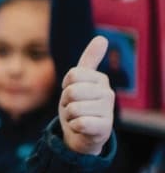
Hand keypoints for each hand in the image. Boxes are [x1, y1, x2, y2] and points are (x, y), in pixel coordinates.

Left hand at [59, 36, 114, 156]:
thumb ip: (89, 60)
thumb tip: (102, 37)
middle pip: (71, 91)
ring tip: (78, 118)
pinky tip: (81, 128)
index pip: (72, 75)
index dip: (66, 86)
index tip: (72, 94)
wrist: (83, 135)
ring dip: (69, 116)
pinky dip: (74, 127)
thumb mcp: (80, 81)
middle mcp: (108, 93)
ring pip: (73, 108)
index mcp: (101, 79)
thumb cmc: (79, 105)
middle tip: (74, 108)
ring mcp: (108, 111)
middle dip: (66, 102)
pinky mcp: (104, 128)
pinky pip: (79, 123)